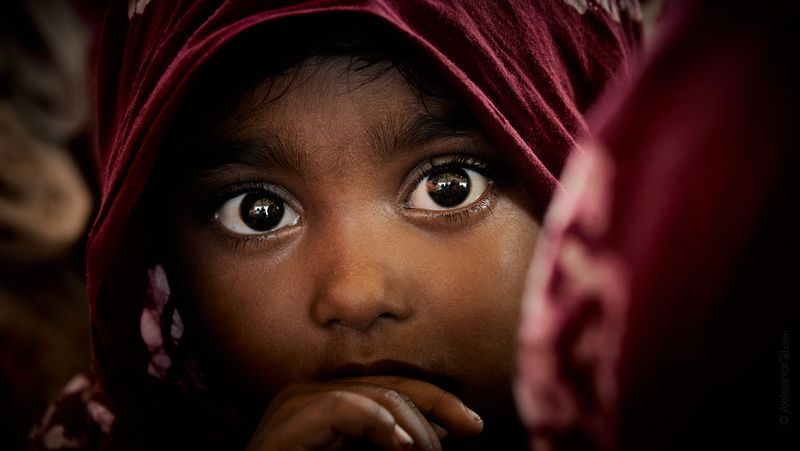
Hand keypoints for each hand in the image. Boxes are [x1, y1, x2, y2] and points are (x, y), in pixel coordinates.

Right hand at [244, 376, 482, 450]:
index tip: (470, 425)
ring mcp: (299, 403)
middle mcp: (314, 395)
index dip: (435, 402)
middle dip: (437, 404)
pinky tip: (402, 447)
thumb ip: (391, 444)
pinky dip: (379, 424)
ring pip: (373, 394)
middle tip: (471, 427)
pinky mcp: (291, 419)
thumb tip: (436, 432)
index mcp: (330, 404)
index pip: (391, 388)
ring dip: (413, 426)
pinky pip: (344, 407)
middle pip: (388, 385)